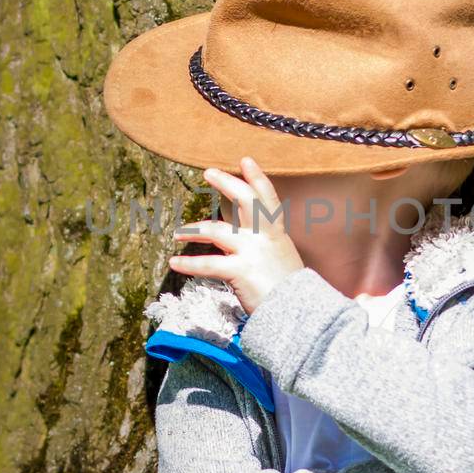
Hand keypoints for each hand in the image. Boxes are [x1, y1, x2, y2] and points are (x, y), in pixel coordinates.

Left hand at [169, 155, 304, 315]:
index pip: (267, 199)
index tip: (246, 159)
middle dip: (226, 183)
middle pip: (244, 201)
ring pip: (215, 231)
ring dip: (192, 231)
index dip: (257, 177)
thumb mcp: (282, 259)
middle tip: (208, 172)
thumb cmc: (291, 291)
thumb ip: (266, 245)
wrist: (299, 313)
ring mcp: (251, 252)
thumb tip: (244, 236)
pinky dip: (188, 263)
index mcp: (276, 234)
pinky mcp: (239, 271)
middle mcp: (264, 237)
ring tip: (176, 234)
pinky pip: (207, 264)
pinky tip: (174, 262)